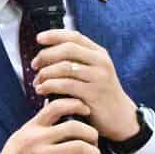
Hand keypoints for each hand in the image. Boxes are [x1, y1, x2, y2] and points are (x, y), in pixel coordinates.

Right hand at [0, 97, 100, 153]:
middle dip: (92, 134)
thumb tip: (52, 108)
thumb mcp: (20, 137)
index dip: (77, 105)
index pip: (57, 105)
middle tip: (94, 144)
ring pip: (80, 147)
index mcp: (32, 127)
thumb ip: (37, 125)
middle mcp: (37, 139)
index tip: (88, 112)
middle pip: (75, 126)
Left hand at [32, 29, 141, 143]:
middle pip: (67, 49)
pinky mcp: (93, 94)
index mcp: (99, 53)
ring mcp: (98, 77)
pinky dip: (50, 86)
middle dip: (46, 55)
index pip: (74, 36)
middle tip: (34, 65)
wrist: (120, 118)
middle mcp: (101, 62)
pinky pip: (66, 85)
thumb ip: (77, 61)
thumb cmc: (100, 95)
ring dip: (45, 73)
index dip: (54, 35)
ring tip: (36, 82)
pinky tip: (42, 90)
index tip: (38, 39)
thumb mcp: (94, 73)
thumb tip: (47, 52)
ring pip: (65, 67)